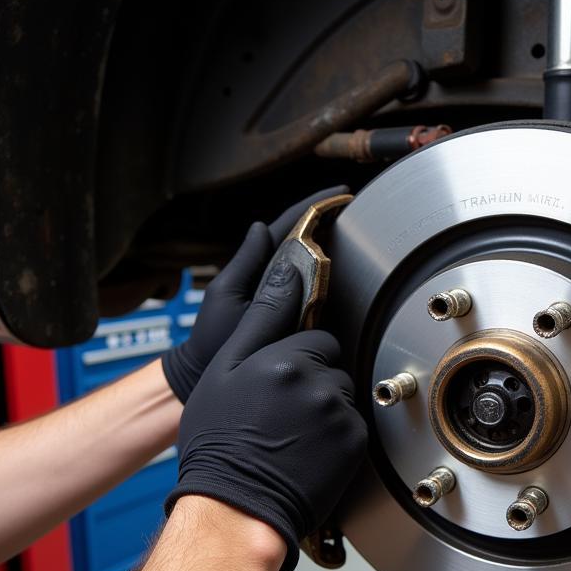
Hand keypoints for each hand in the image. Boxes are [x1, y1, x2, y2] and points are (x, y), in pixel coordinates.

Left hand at [161, 186, 347, 401]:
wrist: (212, 377)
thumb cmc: (213, 340)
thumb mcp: (226, 295)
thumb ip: (245, 263)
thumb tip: (260, 227)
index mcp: (258, 268)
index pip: (287, 228)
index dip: (312, 209)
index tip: (339, 193)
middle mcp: (275, 280)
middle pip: (306, 241)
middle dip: (329, 220)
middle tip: (355, 205)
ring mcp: (287, 297)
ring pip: (314, 264)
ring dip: (335, 243)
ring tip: (359, 226)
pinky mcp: (297, 318)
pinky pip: (319, 292)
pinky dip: (334, 275)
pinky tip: (352, 267)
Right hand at [164, 260, 367, 570]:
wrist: (236, 507)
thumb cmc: (220, 441)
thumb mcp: (225, 370)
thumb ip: (261, 317)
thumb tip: (288, 272)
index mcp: (284, 359)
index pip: (314, 338)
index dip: (296, 358)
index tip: (279, 381)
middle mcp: (317, 383)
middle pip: (332, 365)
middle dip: (314, 379)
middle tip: (282, 410)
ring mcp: (338, 414)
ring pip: (342, 394)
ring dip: (324, 407)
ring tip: (293, 433)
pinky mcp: (354, 442)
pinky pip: (353, 423)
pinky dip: (336, 434)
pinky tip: (308, 449)